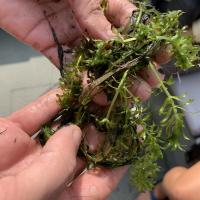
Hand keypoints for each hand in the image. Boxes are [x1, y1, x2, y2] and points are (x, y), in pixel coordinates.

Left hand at [0, 0, 168, 101]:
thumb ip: (92, 11)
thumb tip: (114, 40)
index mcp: (100, 2)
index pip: (129, 22)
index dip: (145, 41)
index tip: (161, 56)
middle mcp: (91, 23)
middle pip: (118, 49)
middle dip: (134, 68)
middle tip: (149, 85)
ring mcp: (75, 38)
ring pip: (99, 64)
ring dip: (114, 82)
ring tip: (131, 98)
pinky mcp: (56, 50)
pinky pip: (73, 70)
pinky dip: (85, 84)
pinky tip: (98, 96)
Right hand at [0, 88, 126, 199]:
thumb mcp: (28, 196)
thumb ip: (56, 166)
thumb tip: (74, 132)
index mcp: (59, 197)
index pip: (98, 181)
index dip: (117, 162)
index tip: (134, 138)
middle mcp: (48, 173)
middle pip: (83, 149)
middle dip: (100, 128)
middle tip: (117, 109)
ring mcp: (30, 151)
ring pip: (61, 126)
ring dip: (79, 109)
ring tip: (98, 92)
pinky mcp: (12, 132)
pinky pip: (36, 112)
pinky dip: (53, 99)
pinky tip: (70, 87)